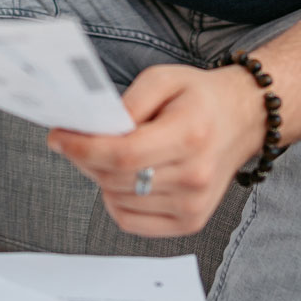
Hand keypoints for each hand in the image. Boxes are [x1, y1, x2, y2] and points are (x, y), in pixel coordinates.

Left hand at [47, 63, 265, 237]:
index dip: (83, 148)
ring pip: (118, 200)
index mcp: (190, 134)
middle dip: (84, 158)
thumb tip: (93, 130)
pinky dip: (115, 201)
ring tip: (108, 154)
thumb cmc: (200, 98)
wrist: (242, 120)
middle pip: (116, 178)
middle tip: (74, 140)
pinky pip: (130, 221)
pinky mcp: (189, 222)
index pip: (124, 154)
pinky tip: (122, 179)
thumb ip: (127, 102)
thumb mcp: (163, 78)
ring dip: (100, 178)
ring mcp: (193, 204)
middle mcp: (195, 175)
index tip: (58, 137)